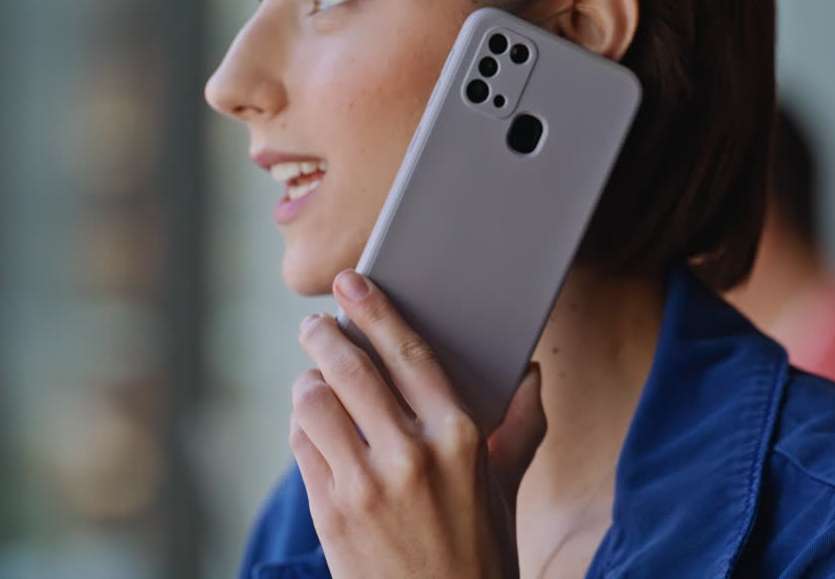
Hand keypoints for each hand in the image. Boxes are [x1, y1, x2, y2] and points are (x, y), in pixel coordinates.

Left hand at [290, 270, 547, 578]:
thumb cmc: (478, 555)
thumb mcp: (503, 490)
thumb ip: (518, 429)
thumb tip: (533, 374)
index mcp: (460, 436)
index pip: (408, 352)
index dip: (374, 310)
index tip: (351, 283)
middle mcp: (412, 453)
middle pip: (350, 367)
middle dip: (324, 336)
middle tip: (314, 325)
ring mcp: (366, 484)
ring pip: (314, 402)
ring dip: (308, 384)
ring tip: (313, 382)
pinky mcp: (331, 512)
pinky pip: (302, 446)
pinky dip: (301, 429)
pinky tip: (311, 429)